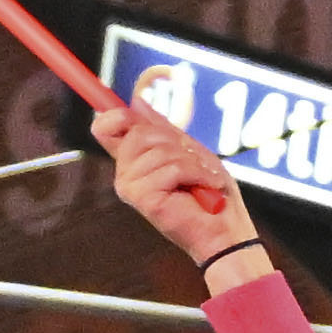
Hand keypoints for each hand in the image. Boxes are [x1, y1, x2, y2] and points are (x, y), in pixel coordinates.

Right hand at [89, 90, 269, 283]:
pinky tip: (205, 188)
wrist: (225, 231)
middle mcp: (125, 175)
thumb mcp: (188, 151)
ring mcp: (130, 188)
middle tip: (194, 161)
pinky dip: (197, 174)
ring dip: (191, 161)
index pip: (106, 129)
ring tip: (203, 179)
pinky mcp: (143, 198)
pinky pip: (171, 168)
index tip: (128, 112)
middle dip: (174, 142)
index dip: (114, 115)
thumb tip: (136, 102)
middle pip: (138, 133)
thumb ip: (162, 129)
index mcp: (133, 163)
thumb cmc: (211, 194)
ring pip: (158, 150)